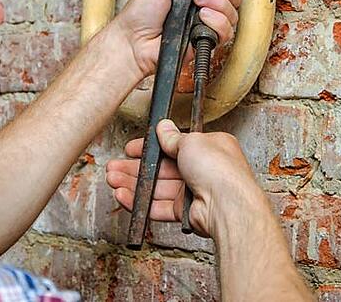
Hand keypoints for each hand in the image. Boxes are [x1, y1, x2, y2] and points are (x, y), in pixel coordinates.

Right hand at [106, 119, 262, 237]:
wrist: (227, 205)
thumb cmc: (220, 171)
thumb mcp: (191, 141)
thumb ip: (173, 137)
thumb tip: (164, 127)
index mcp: (207, 149)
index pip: (172, 146)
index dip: (150, 147)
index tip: (132, 149)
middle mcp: (201, 170)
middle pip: (161, 168)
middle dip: (134, 167)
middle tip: (115, 167)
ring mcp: (192, 192)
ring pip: (156, 188)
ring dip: (133, 184)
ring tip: (113, 180)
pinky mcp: (185, 212)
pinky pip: (158, 206)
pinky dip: (140, 203)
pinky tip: (124, 196)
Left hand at [112, 0, 241, 78]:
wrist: (133, 41)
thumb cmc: (140, 15)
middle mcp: (204, 5)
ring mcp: (206, 23)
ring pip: (233, 12)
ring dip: (218, 4)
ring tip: (197, 4)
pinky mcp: (206, 40)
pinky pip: (227, 31)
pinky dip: (217, 21)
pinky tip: (202, 18)